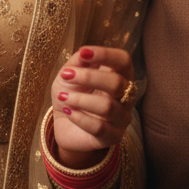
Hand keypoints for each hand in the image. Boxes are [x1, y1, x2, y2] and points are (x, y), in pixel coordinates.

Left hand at [51, 46, 135, 167]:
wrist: (64, 123)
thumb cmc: (72, 93)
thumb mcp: (70, 72)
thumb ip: (78, 61)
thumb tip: (84, 53)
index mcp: (120, 75)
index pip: (124, 60)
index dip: (106, 54)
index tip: (83, 53)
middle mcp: (126, 95)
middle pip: (117, 83)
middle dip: (88, 77)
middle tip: (65, 75)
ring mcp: (122, 117)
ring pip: (107, 107)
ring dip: (80, 99)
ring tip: (62, 97)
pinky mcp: (113, 136)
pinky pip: (100, 127)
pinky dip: (80, 118)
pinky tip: (68, 112)